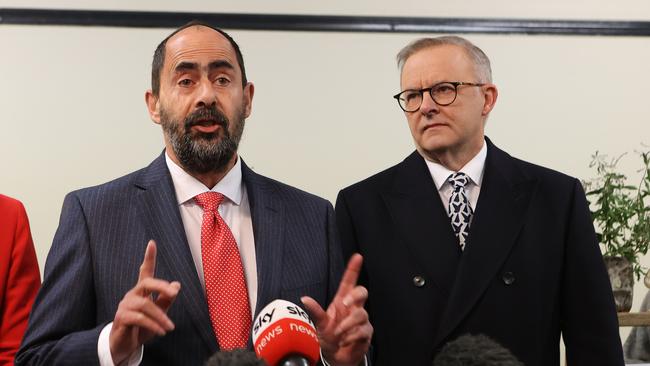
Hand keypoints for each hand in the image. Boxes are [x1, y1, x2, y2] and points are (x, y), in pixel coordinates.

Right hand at [109, 240, 180, 363]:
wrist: (125, 346)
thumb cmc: (143, 327)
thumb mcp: (159, 314)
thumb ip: (166, 300)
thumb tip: (176, 285)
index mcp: (142, 291)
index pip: (145, 271)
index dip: (149, 257)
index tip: (152, 243)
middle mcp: (132, 295)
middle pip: (147, 283)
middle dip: (162, 286)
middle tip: (174, 294)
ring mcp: (125, 305)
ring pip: (146, 305)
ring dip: (161, 317)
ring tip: (170, 327)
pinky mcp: (121, 318)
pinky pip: (139, 318)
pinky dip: (153, 325)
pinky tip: (161, 332)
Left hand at [301, 254, 371, 365]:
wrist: (336, 356)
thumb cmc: (329, 337)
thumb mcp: (320, 324)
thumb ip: (315, 311)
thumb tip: (304, 298)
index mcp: (342, 302)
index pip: (349, 282)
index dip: (354, 269)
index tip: (357, 256)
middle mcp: (353, 308)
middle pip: (362, 292)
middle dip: (355, 296)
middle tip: (345, 303)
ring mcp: (361, 320)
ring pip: (362, 314)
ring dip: (347, 325)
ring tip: (338, 333)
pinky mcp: (366, 332)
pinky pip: (363, 330)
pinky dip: (351, 337)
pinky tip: (344, 341)